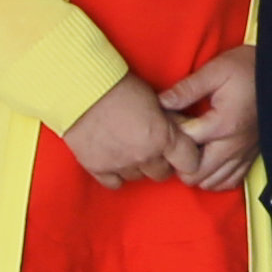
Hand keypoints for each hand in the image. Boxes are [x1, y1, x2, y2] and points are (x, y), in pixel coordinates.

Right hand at [64, 73, 201, 188]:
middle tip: (153, 147)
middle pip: (162, 173)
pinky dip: (116, 174)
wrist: (82, 89)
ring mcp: (120, 164)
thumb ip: (170, 123)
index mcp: (163, 137)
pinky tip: (114, 158)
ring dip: (137, 166)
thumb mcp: (156, 101)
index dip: (187, 157)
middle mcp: (144, 156)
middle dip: (161, 162)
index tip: (181, 152)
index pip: (189, 163)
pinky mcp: (97, 168)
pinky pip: (114, 183)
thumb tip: (184, 132)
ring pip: (138, 177)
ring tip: (129, 148)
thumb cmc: (121, 88)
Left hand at [163, 46, 262, 192]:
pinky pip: (229, 182)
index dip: (169, 133)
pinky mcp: (250, 157)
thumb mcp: (216, 71)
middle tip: (176, 140)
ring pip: (211, 182)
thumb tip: (161, 102)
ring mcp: (243, 154)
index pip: (183, 142)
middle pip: (195, 173)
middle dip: (179, 161)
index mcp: (222, 124)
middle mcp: (233, 145)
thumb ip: (187, 89)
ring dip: (196, 171)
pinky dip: (215, 178)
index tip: (167, 120)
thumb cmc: (249, 70)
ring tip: (190, 151)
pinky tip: (208, 162)